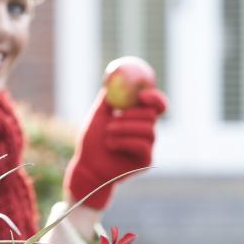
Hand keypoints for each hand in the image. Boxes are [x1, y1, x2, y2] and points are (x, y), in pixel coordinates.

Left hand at [64, 87, 167, 209]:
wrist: (87, 166)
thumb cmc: (92, 142)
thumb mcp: (99, 115)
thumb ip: (109, 97)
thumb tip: (116, 76)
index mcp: (138, 119)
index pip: (156, 105)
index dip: (154, 98)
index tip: (141, 95)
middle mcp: (146, 132)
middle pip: (152, 115)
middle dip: (133, 114)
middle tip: (115, 117)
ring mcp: (147, 147)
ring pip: (148, 130)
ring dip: (124, 129)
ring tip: (108, 135)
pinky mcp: (146, 161)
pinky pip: (143, 145)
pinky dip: (125, 142)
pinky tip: (111, 145)